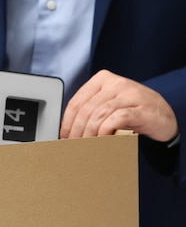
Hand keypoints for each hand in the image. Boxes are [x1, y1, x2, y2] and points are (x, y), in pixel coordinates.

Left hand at [60, 69, 177, 141]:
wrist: (164, 115)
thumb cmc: (133, 111)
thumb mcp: (108, 105)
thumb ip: (91, 111)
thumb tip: (67, 129)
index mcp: (102, 79)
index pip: (76, 101)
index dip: (67, 122)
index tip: (63, 136)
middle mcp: (115, 83)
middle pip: (86, 110)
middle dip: (76, 131)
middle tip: (73, 146)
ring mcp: (129, 94)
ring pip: (99, 115)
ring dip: (89, 134)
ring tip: (86, 147)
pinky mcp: (141, 108)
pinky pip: (116, 120)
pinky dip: (105, 133)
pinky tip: (102, 141)